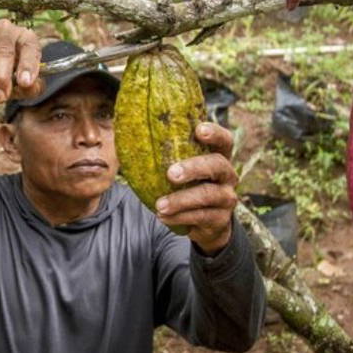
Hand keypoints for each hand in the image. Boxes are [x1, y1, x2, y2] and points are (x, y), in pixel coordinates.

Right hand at [0, 19, 44, 106]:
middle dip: (0, 77)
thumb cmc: (3, 75)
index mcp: (25, 38)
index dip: (28, 65)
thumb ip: (27, 88)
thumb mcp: (18, 83)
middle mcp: (5, 29)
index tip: (25, 83)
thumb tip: (29, 88)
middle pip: (2, 51)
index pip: (30, 49)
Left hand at [153, 123, 238, 253]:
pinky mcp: (221, 218)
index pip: (224, 140)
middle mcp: (227, 175)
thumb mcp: (178, 168)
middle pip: (217, 165)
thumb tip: (125, 135)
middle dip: (194, 168)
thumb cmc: (186, 186)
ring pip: (208, 194)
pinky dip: (180, 217)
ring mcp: (226, 197)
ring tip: (160, 205)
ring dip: (181, 200)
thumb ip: (161, 154)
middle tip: (171, 174)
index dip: (215, 133)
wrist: (204, 223)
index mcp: (218, 156)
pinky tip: (164, 217)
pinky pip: (202, 216)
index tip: (199, 130)